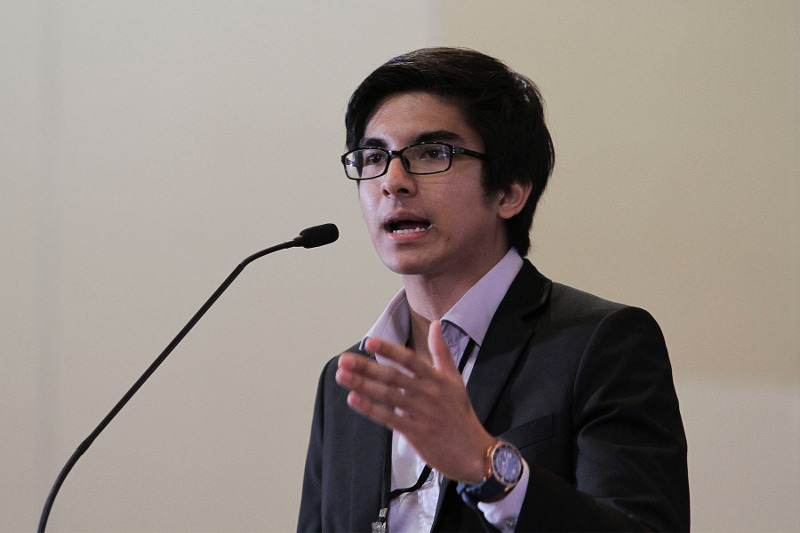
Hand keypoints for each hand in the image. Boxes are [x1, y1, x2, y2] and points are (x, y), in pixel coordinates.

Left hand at [335, 320, 494, 483]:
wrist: (473, 452)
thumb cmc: (460, 414)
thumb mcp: (455, 379)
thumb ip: (442, 352)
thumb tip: (436, 324)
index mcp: (437, 379)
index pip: (410, 360)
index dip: (389, 350)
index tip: (369, 341)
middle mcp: (428, 394)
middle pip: (393, 377)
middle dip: (366, 367)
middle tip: (344, 360)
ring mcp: (421, 413)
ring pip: (388, 396)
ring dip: (363, 385)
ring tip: (341, 376)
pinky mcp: (415, 433)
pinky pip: (389, 418)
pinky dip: (370, 409)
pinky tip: (353, 399)